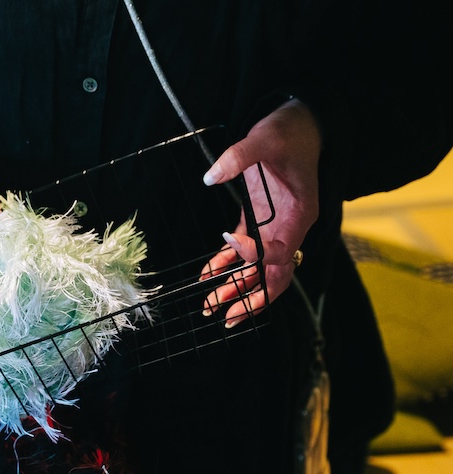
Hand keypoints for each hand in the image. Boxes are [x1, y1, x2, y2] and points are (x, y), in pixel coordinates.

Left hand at [200, 98, 321, 326]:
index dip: (255, 258)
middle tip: (224, 316)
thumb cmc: (288, 131)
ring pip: (259, 268)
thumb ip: (239, 156)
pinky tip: (208, 275)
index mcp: (299, 214)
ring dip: (235, 288)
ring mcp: (277, 226)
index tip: (229, 246)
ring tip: (210, 305)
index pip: (280, 253)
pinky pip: (246, 251)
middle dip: (250, 297)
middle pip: (274, 275)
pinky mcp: (262, 219)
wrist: (302, 121)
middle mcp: (290, 227)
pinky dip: (228, 264)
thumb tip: (211, 176)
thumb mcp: (264, 137)